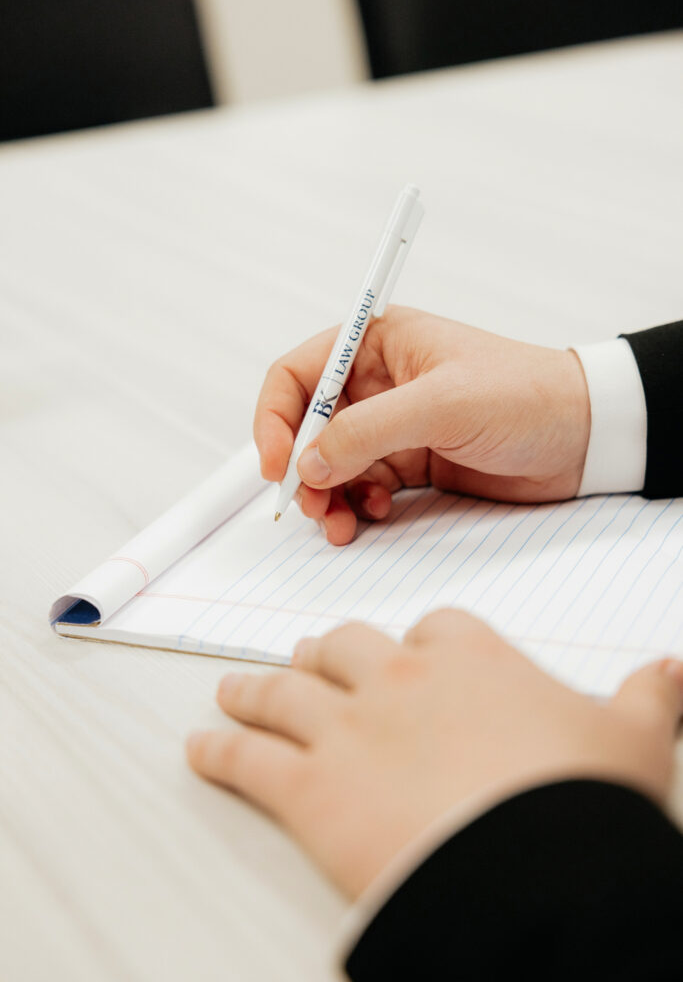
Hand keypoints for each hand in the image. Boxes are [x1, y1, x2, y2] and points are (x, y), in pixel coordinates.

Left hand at [186, 610, 682, 899]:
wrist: (536, 866)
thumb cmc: (580, 799)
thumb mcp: (635, 735)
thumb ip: (649, 695)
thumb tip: (674, 671)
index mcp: (470, 660)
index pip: (433, 629)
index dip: (417, 642)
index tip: (410, 651)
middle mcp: (400, 680)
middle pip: (346, 647)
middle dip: (326, 654)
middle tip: (310, 658)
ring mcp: (349, 729)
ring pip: (286, 691)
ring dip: (257, 689)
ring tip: (236, 689)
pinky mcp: (310, 789)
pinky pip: (250, 759)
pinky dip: (221, 751)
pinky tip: (203, 748)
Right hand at [253, 306, 590, 543]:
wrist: (586, 437)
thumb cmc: (526, 395)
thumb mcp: (442, 404)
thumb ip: (368, 432)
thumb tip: (308, 463)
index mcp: (379, 344)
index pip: (299, 375)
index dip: (276, 418)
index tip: (274, 464)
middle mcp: (379, 384)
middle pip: (309, 428)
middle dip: (302, 469)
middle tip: (309, 504)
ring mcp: (395, 426)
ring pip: (334, 465)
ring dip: (328, 496)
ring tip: (340, 523)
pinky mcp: (413, 463)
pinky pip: (364, 487)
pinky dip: (358, 506)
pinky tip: (374, 515)